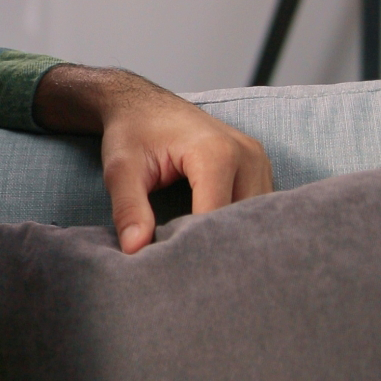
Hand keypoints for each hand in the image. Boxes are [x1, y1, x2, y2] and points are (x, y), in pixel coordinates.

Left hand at [34, 66, 273, 253]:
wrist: (142, 104)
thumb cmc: (131, 133)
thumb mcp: (120, 169)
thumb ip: (128, 208)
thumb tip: (135, 250)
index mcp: (216, 153)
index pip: (215, 218)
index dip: (196, 248)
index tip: (177, 271)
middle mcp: (248, 156)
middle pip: (242, 221)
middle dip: (218, 247)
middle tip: (195, 276)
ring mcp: (259, 161)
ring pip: (255, 217)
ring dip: (232, 238)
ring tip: (204, 260)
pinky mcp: (260, 168)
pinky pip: (257, 207)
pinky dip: (239, 226)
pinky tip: (216, 242)